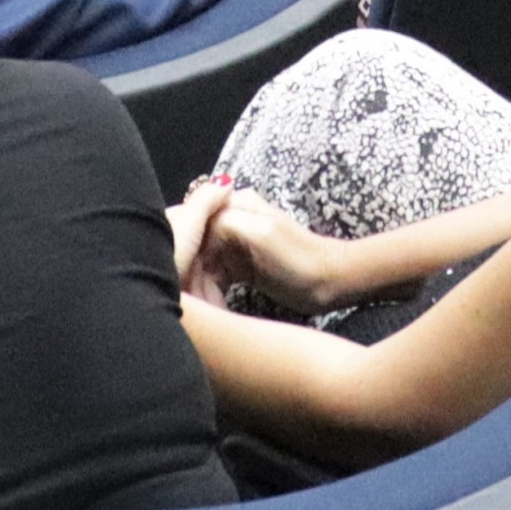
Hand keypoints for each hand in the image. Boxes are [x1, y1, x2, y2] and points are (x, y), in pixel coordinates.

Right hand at [184, 183, 360, 312]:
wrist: (330, 283)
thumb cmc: (299, 260)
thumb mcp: (261, 234)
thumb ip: (226, 222)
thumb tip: (196, 224)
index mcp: (235, 205)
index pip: (192, 220)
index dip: (183, 246)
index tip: (180, 275)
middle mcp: (231, 220)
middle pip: (194, 242)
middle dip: (188, 268)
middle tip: (189, 297)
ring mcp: (235, 245)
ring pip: (200, 261)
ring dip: (196, 282)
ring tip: (199, 304)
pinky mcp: (239, 267)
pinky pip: (212, 275)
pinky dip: (207, 289)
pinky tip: (209, 303)